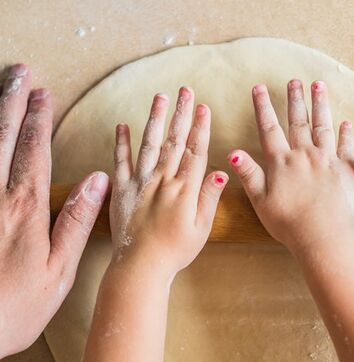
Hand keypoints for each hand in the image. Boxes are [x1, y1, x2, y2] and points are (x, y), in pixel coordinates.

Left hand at [0, 64, 107, 357]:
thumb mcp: (59, 270)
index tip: (42, 93)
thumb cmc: (14, 307)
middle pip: (2, 139)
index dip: (38, 120)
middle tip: (18, 72)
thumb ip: (77, 222)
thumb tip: (98, 182)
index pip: (33, 153)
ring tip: (0, 87)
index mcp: (25, 210)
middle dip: (10, 102)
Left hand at [110, 87, 227, 276]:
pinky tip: (122, 125)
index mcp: (184, 189)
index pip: (195, 151)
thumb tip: (221, 170)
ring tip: (160, 97)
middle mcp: (162, 180)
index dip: (201, 128)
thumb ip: (209, 197)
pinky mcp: (122, 191)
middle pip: (174, 141)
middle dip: (181, 114)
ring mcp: (140, 183)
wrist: (141, 266)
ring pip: (149, 144)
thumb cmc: (175, 251)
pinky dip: (121, 143)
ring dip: (155, 119)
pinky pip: (120, 162)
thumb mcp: (201, 228)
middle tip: (185, 91)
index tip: (204, 107)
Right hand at [228, 80, 353, 253]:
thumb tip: (233, 152)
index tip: (258, 88)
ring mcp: (327, 160)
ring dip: (320, 105)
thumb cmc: (289, 223)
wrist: (323, 236)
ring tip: (319, 86)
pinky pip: (346, 146)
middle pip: (298, 121)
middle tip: (294, 81)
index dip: (262, 107)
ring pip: (323, 126)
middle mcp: (304, 155)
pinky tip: (346, 122)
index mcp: (282, 162)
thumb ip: (248, 174)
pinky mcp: (346, 170)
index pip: (269, 128)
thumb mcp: (260, 201)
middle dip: (294, 99)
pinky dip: (346, 133)